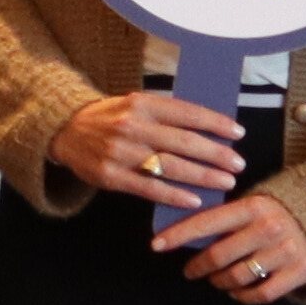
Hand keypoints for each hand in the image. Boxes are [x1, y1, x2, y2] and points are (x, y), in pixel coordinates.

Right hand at [54, 88, 243, 202]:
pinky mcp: (112, 177)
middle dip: (216, 154)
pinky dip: (175, 195)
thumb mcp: (136, 104)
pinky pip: (150, 188)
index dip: (215, 123)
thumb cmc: (111, 117)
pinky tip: (195, 200)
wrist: (66, 130)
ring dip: (202, 176)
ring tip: (225, 182)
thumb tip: (209, 127)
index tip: (238, 133)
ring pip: (170, 167)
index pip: (187, 113)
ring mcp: (121, 153)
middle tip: (238, 163)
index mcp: (142, 104)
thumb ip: (166, 114)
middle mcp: (132, 126)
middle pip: (183, 142)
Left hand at [161, 187, 305, 304]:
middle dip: (198, 267)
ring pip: (237, 277)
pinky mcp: (300, 271)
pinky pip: (260, 293)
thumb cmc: (281, 212)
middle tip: (191, 271)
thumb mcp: (256, 203)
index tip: (156, 245)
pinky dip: (243, 296)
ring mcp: (285, 251)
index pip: (206, 221)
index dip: (178, 235)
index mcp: (253, 205)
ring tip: (217, 280)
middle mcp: (268, 227)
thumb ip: (228, 216)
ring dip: (219, 282)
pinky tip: (238, 291)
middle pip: (218, 256)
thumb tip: (185, 232)